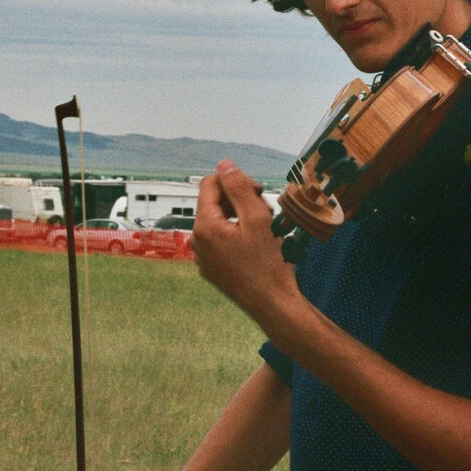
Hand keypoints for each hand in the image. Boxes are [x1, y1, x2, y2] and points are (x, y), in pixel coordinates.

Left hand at [191, 161, 299, 330]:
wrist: (273, 305)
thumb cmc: (268, 264)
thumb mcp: (258, 218)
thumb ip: (239, 188)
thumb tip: (224, 165)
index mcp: (204, 227)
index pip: (210, 184)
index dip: (235, 181)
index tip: (258, 191)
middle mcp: (197, 242)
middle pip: (214, 203)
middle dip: (239, 200)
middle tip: (266, 210)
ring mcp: (203, 258)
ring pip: (219, 221)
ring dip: (240, 217)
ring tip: (265, 228)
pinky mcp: (212, 269)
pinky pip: (221, 241)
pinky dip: (237, 235)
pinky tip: (257, 245)